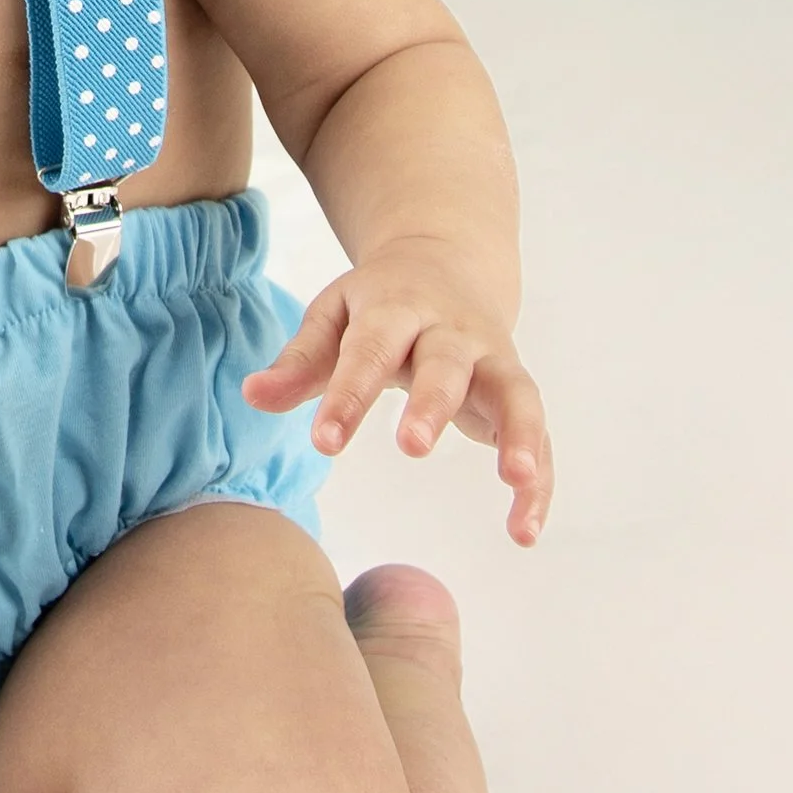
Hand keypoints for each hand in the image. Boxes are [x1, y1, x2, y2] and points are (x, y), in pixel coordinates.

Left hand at [243, 239, 552, 543]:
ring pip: (515, 393)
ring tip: (517, 481)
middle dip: (432, 403)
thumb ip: (300, 362)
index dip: (347, 395)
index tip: (324, 443)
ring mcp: (493, 359)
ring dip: (520, 435)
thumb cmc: (379, 305)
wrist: (447, 262)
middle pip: (446, 364)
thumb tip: (253, 395)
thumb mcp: (334, 318)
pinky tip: (525, 530)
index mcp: (397, 307)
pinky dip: (539, 481)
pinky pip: (537, 436)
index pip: (370, 350)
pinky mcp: (517, 392)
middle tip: (411, 446)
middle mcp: (452, 332)